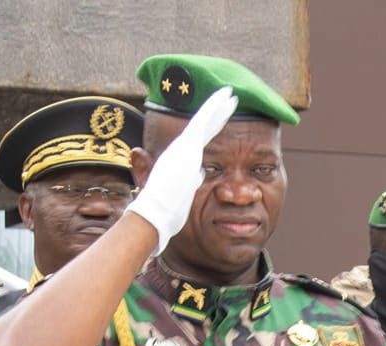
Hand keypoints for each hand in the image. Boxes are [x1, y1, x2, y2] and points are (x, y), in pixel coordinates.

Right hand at [123, 86, 238, 248]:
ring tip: (230, 92)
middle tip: (229, 97)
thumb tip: (203, 173)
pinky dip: (213, 106)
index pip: (202, 138)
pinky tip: (224, 96)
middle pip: (204, 126)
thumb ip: (193, 180)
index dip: (213, 126)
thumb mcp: (184, 193)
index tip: (222, 118)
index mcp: (183, 159)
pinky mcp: (187, 143)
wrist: (155, 212)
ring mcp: (184, 145)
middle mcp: (182, 148)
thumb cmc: (167, 209)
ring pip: (204, 118)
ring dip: (218, 104)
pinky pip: (202, 119)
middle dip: (218, 111)